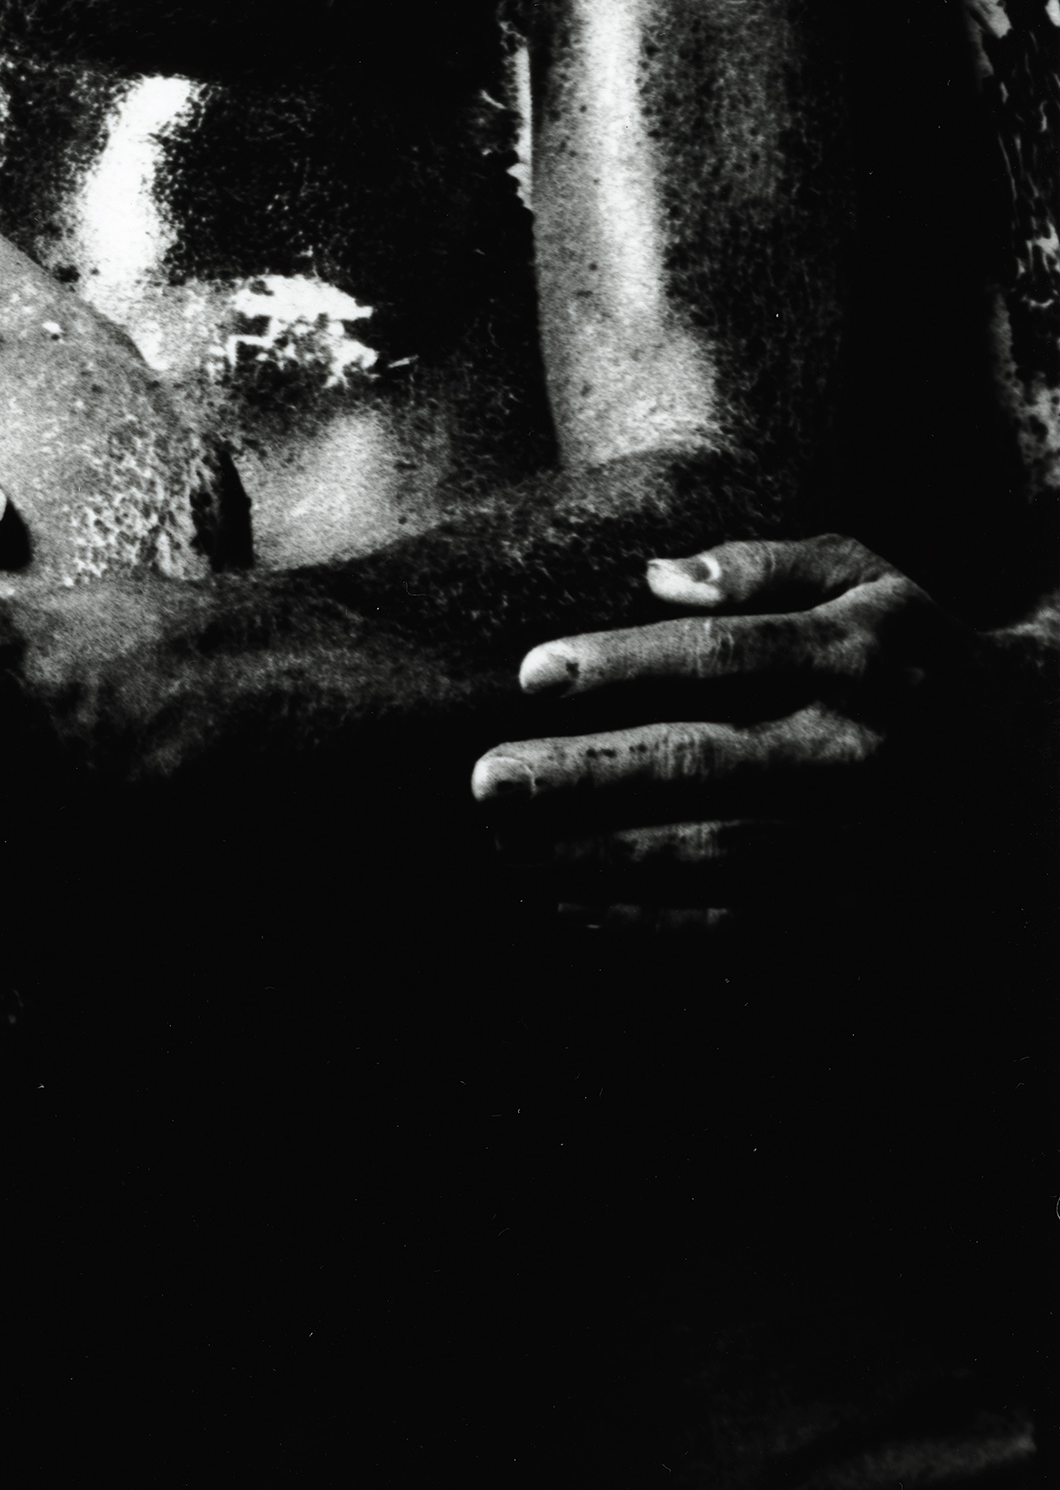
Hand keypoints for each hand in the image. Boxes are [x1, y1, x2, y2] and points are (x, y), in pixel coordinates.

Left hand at [480, 536, 1038, 926]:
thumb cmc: (906, 652)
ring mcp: (863, 840)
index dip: (620, 663)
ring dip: (595, 857)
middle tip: (484, 779)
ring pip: (711, 857)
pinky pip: (738, 925)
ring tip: (504, 846)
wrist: (1032, 754)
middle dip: (582, 775)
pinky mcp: (857, 909)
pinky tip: (564, 903)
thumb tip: (655, 574)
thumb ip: (760, 564)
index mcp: (860, 658)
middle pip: (702, 763)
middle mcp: (862, 752)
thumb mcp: (861, 575)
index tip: (530, 675)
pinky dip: (645, 920)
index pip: (722, 654)